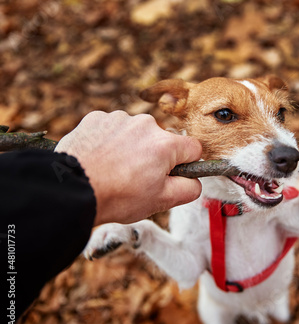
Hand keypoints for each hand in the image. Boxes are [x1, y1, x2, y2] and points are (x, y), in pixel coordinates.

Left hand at [55, 110, 201, 224]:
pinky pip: (113, 129)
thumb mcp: (162, 201)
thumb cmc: (118, 197)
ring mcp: (119, 119)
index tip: (171, 175)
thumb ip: (189, 189)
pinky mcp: (97, 118)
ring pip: (137, 134)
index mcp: (166, 144)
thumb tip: (196, 181)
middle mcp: (145, 124)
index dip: (186, 164)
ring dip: (132, 148)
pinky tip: (100, 159)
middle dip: (155, 157)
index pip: (193, 148)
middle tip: (137, 179)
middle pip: (163, 140)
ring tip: (114, 170)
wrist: (73, 190)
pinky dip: (110, 141)